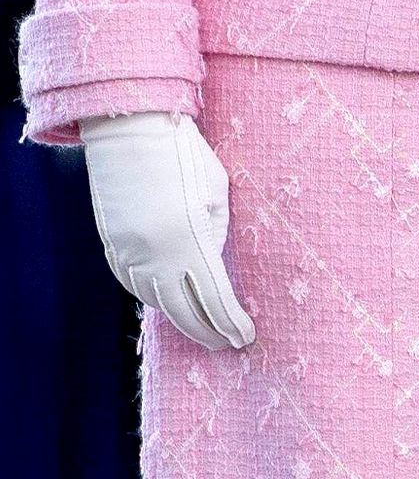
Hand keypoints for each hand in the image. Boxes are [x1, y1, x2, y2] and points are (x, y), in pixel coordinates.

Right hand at [80, 112, 255, 351]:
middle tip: (226, 345)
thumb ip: (215, 233)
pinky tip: (169, 304)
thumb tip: (213, 264)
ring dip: (181, 319)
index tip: (246, 338)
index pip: (213, 297)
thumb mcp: (216, 193)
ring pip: (156, 302)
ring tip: (203, 330)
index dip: (230, 322)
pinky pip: (136, 286)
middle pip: (183, 311)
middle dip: (207, 331)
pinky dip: (155, 299)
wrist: (131, 134)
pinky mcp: (113, 248)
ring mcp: (128, 255)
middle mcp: (154, 256)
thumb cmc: (186, 155)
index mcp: (188, 241)